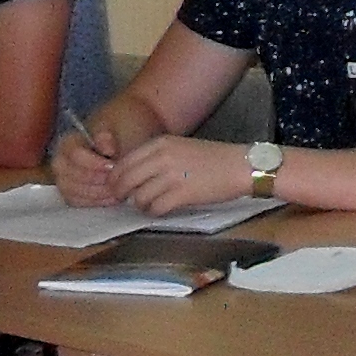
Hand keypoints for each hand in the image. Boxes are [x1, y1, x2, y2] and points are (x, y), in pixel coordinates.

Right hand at [51, 123, 126, 203]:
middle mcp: (60, 161)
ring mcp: (63, 179)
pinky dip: (94, 201)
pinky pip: (76, 201)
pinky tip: (111, 197)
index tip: (112, 166)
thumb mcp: (116, 131)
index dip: (94, 163)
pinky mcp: (70, 194)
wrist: (120, 148)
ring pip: (72, 191)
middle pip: (71, 175)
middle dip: (96, 180)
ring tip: (116, 189)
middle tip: (116, 181)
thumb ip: (109, 138)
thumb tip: (107, 149)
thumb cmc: (116, 139)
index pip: (74, 154)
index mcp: (69, 142)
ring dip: (96, 192)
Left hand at [112, 135, 272, 215]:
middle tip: (124, 201)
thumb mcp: (180, 147)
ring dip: (141, 205)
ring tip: (149, 205)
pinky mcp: (182, 194)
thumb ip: (156, 158)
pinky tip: (161, 210)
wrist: (240, 166)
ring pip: (139, 197)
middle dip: (120, 194)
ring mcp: (171, 176)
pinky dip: (155, 212)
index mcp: (160, 143)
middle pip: (125, 180)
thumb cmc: (213, 158)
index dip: (115, 179)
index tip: (116, 188)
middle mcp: (162, 157)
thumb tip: (132, 175)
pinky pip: (156, 208)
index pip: (123, 163)